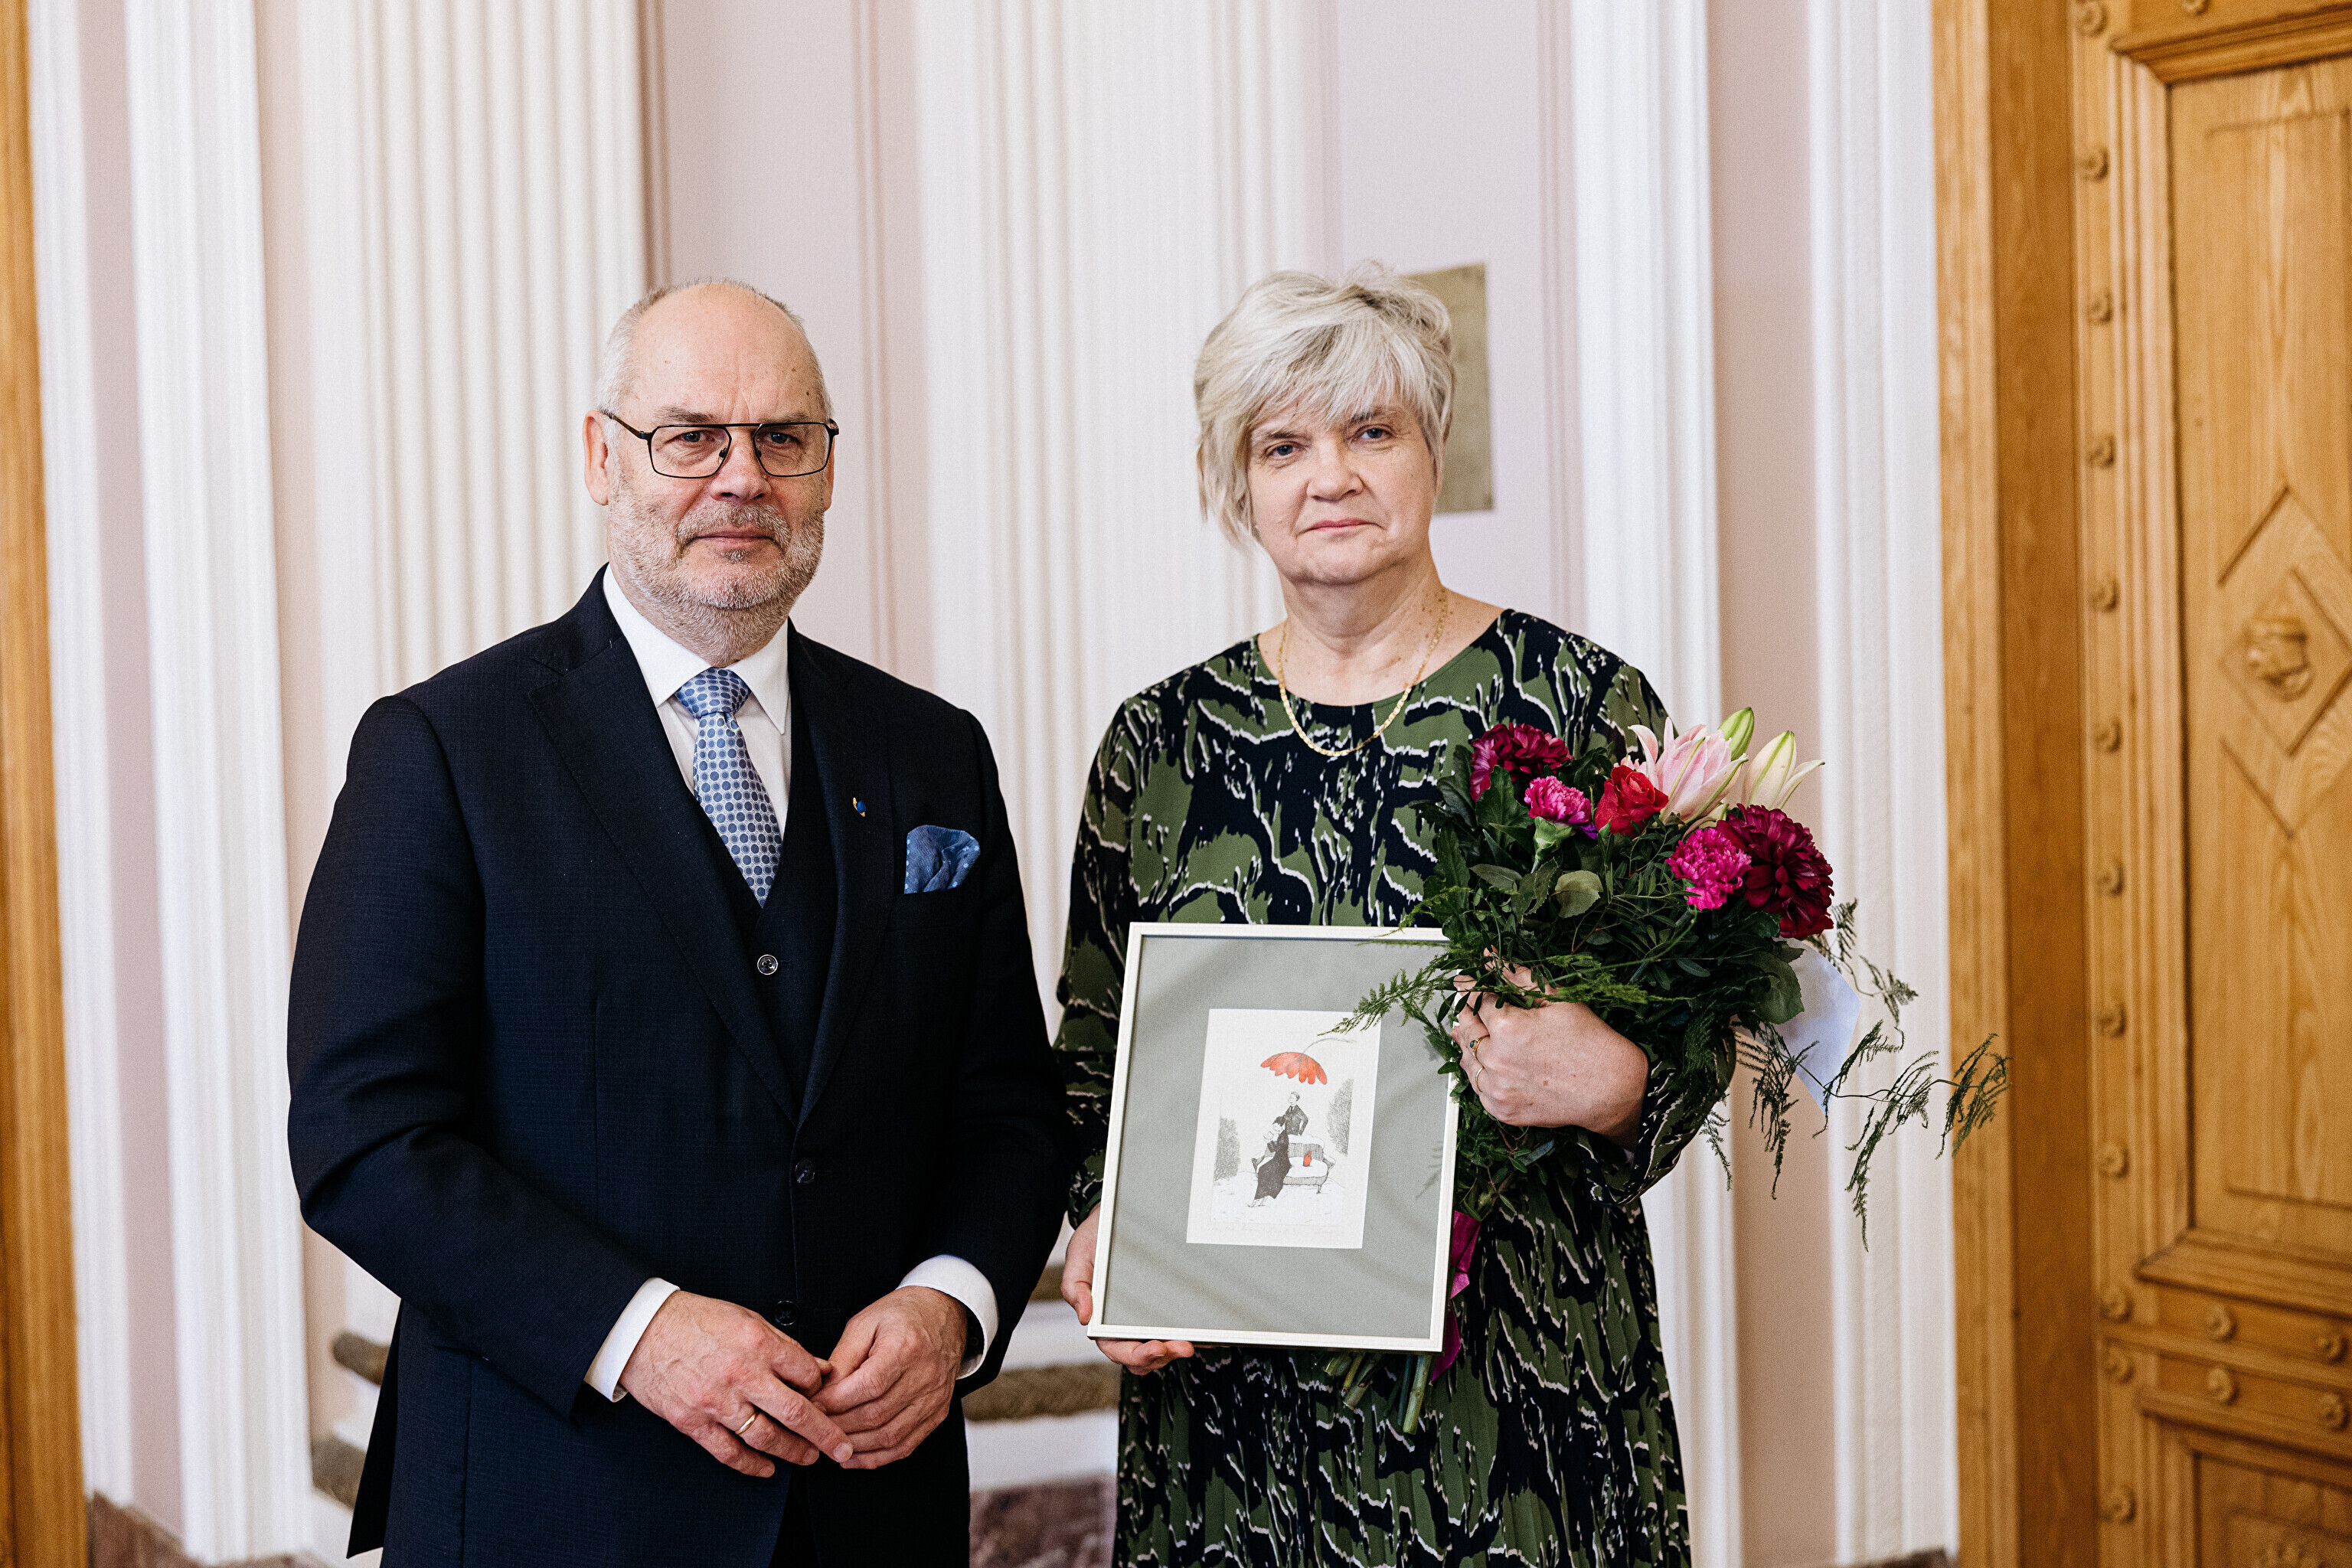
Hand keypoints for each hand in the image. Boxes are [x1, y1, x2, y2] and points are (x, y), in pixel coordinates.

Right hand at [619, 1291, 853, 1476]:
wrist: (642, 1330)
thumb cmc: (695, 1320)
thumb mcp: (746, 1317)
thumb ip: (784, 1345)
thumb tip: (819, 1369)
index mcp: (757, 1342)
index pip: (807, 1374)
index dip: (821, 1388)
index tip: (824, 1395)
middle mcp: (741, 1374)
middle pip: (795, 1412)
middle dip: (824, 1435)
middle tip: (841, 1449)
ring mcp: (716, 1401)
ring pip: (766, 1438)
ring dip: (793, 1452)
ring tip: (809, 1457)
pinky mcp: (692, 1422)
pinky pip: (728, 1452)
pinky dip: (751, 1465)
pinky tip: (768, 1469)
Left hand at [812, 1287, 966, 1469]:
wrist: (944, 1314)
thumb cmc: (904, 1315)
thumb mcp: (865, 1323)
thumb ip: (843, 1358)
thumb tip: (822, 1392)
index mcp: (906, 1347)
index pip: (868, 1386)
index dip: (836, 1402)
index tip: (813, 1406)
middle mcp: (924, 1376)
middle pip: (877, 1415)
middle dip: (839, 1425)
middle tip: (815, 1426)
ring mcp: (933, 1398)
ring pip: (890, 1436)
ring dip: (855, 1445)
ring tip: (831, 1442)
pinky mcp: (937, 1414)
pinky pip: (905, 1446)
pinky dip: (877, 1457)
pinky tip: (855, 1455)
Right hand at [1063, 1205, 1193, 1373]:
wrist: (1115, 1217)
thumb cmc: (1095, 1241)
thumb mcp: (1078, 1258)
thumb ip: (1075, 1286)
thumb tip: (1084, 1316)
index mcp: (1103, 1321)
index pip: (1118, 1349)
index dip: (1137, 1355)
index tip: (1155, 1347)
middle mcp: (1126, 1324)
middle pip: (1146, 1355)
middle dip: (1164, 1356)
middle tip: (1183, 1346)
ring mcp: (1148, 1316)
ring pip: (1164, 1347)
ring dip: (1178, 1348)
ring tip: (1194, 1341)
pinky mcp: (1167, 1304)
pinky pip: (1181, 1325)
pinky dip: (1194, 1332)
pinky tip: (1207, 1330)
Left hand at [1451, 966, 1647, 1143]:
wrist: (1612, 1088)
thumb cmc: (1590, 1043)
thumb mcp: (1557, 999)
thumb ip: (1518, 977)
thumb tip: (1491, 958)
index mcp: (1508, 1027)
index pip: (1478, 1001)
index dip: (1472, 989)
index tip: (1465, 983)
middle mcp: (1496, 1060)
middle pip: (1466, 1031)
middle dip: (1465, 1014)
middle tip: (1467, 1006)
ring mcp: (1498, 1089)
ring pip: (1468, 1061)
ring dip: (1467, 1045)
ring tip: (1470, 1033)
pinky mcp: (1503, 1110)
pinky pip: (1478, 1089)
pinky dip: (1478, 1074)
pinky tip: (1484, 1064)